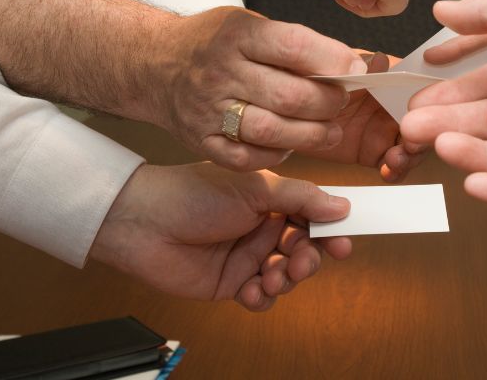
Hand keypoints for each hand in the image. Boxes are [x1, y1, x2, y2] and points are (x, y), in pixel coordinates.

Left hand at [90, 163, 351, 310]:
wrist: (143, 223)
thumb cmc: (192, 193)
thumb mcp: (254, 187)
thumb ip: (301, 197)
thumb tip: (341, 206)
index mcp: (271, 199)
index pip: (312, 215)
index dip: (330, 229)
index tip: (344, 241)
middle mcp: (262, 227)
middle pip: (304, 249)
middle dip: (308, 258)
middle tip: (301, 261)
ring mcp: (247, 256)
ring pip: (286, 275)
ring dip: (286, 278)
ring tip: (271, 275)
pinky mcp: (230, 283)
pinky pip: (261, 298)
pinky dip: (263, 298)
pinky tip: (252, 290)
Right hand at [146, 6, 367, 171]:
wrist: (154, 64)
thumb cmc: (213, 43)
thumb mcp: (250, 24)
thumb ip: (295, 43)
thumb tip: (352, 63)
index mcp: (237, 35)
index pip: (294, 46)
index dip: (333, 60)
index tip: (356, 69)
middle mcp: (220, 72)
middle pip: (289, 96)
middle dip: (327, 103)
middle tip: (342, 102)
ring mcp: (208, 110)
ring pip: (271, 131)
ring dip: (311, 135)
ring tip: (330, 132)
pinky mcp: (202, 141)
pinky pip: (246, 159)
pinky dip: (276, 156)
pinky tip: (290, 146)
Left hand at [301, 51, 427, 181]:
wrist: (288, 111)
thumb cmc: (311, 81)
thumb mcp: (334, 69)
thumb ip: (357, 66)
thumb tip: (380, 59)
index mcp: (390, 77)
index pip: (420, 85)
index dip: (431, 98)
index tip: (428, 108)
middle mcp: (393, 104)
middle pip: (424, 119)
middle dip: (424, 131)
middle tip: (413, 139)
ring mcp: (386, 130)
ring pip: (413, 144)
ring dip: (411, 153)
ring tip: (397, 157)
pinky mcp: (373, 153)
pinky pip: (393, 165)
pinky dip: (394, 170)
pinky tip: (387, 169)